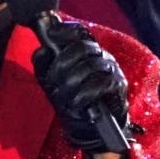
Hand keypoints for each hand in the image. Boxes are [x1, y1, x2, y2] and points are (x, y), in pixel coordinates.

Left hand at [32, 20, 131, 152]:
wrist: (90, 128)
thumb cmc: (72, 101)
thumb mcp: (52, 83)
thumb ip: (44, 66)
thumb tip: (41, 50)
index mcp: (86, 52)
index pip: (81, 32)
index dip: (66, 30)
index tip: (51, 35)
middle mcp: (101, 56)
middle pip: (83, 47)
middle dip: (62, 63)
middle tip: (53, 80)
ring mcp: (112, 69)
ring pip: (90, 65)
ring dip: (70, 82)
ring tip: (62, 96)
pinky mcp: (118, 86)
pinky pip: (100, 84)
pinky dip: (84, 94)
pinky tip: (76, 103)